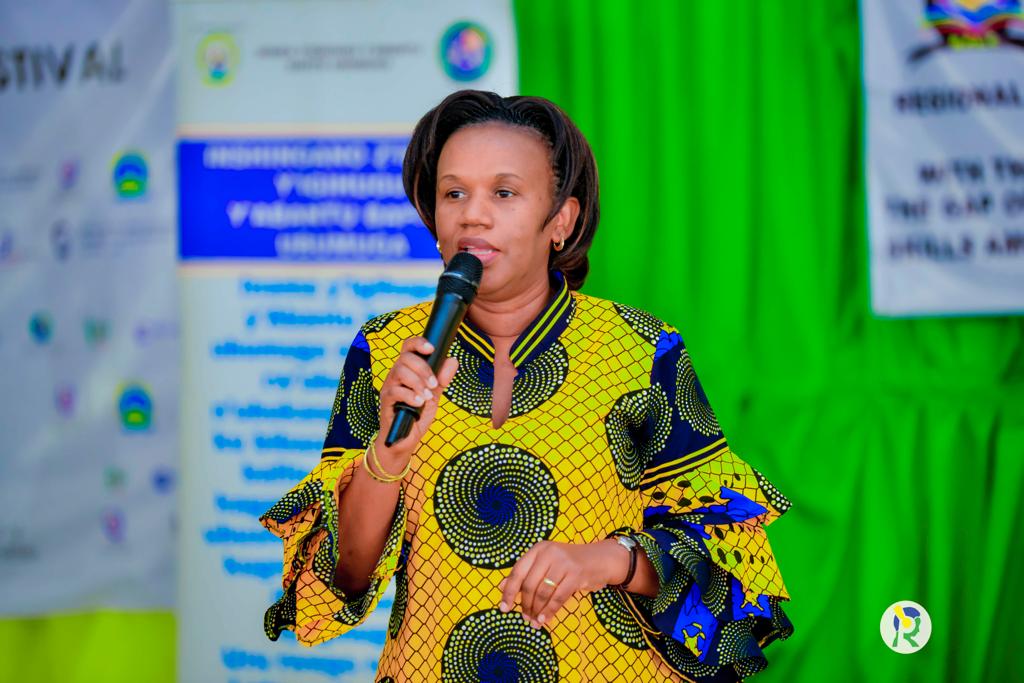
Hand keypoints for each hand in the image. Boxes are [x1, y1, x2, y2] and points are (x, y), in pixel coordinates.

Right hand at [375, 336, 457, 468]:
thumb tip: (453, 360)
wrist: (404, 439)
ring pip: (400, 371)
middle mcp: (396, 375)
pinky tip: (419, 403)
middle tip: (435, 384)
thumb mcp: (434, 395)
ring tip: (428, 396)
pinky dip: (410, 396)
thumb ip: (442, 379)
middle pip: (405, 357)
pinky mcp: (385, 401)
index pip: (408, 347)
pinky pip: (395, 391)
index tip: (432, 348)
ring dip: (418, 382)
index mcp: (407, 370)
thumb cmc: (416, 415)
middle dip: (423, 368)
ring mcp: (389, 387)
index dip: (418, 343)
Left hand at [498, 539, 627, 628]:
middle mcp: (549, 553)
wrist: (600, 559)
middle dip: (525, 605)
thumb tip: (500, 586)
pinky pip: (558, 597)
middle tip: (524, 618)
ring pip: (543, 593)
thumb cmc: (569, 564)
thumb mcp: (546, 564)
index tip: (503, 608)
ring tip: (534, 622)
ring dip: (537, 611)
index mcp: (538, 549)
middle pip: (529, 585)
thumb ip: (525, 574)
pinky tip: (545, 620)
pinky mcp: (576, 574)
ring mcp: (563, 562)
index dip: (508, 592)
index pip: (517, 572)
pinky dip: (550, 611)